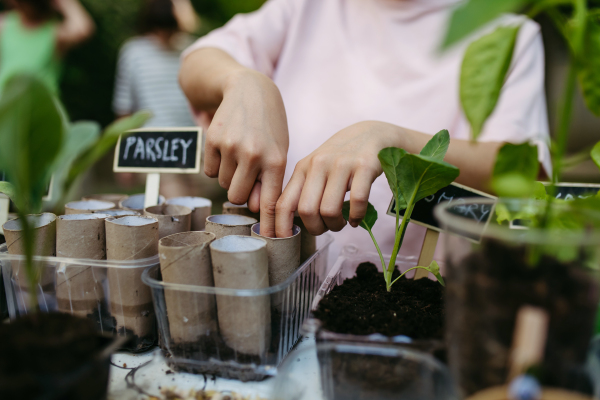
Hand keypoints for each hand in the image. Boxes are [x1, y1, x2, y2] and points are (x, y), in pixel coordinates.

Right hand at [204, 69, 287, 236]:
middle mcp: (253, 154)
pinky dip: (216, 166)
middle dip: (241, 192)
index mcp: (276, 160)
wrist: (250, 89)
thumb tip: (253, 208)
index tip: (271, 240)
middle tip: (248, 175)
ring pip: (223, 185)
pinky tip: (228, 148)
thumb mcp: (279, 151)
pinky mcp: (212, 139)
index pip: (270, 202)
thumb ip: (269, 181)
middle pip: (238, 198)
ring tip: (240, 155)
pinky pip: (209, 171)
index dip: (269, 224)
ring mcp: (231, 146)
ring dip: (230, 177)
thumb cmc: (269, 127)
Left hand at [275, 121, 401, 236]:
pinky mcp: (365, 166)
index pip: (283, 203)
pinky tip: (355, 219)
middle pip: (307, 211)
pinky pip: (357, 202)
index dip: (280, 227)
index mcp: (302, 168)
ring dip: (335, 225)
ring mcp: (342, 165)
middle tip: (326, 228)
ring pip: (330, 210)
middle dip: (316, 228)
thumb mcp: (315, 168)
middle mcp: (319, 164)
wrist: (371, 134)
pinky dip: (356, 217)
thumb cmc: (340, 157)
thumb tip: (289, 223)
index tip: (283, 242)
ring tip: (341, 223)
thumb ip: (303, 190)